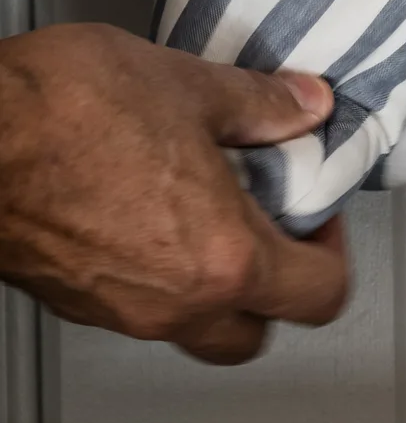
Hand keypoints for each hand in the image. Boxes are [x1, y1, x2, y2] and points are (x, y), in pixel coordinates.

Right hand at [0, 24, 351, 362]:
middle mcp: (171, 302)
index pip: (318, 296)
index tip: (318, 217)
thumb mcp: (185, 85)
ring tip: (205, 222)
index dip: (334, 255)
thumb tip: (304, 105)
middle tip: (270, 236)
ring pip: (188, 329)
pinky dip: (152, 279)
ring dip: (210, 292)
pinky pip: (132, 309)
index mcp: (221, 258)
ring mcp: (114, 310)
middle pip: (251, 337)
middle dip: (272, 295)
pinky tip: (143, 220)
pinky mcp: (67, 299)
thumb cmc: (56, 114)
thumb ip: (260, 104)